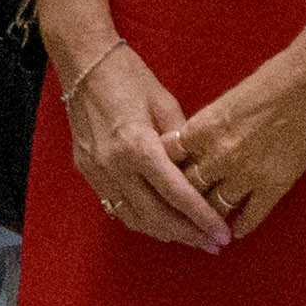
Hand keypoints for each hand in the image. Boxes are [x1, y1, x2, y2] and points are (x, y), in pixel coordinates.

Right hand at [56, 44, 231, 252]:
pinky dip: (140, 219)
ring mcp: (97, 171)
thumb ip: (183, 142)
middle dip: (188, 234)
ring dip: (164, 232)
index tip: (223, 235)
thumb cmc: (129, 75)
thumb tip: (201, 172)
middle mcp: (115, 165)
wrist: (82, 62)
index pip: (176, 194)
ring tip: (190, 237)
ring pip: (133, 217)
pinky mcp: (87, 170)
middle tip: (213, 244)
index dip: (202, 218)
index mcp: (138, 145)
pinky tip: (159, 221)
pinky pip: (116, 206)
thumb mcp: (165, 102)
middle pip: (156, 215)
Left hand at [171, 34, 305, 243]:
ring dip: (211, 213)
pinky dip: (242, 225)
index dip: (165, 165)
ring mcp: (247, 174)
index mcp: (204, 126)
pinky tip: (237, 229)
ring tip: (207, 221)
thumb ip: (209, 125)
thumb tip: (198, 144)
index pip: (169, 156)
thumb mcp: (227, 99)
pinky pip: (251, 216)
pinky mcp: (275, 187)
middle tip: (182, 203)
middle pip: (188, 185)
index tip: (165, 173)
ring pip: (216, 205)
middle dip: (184, 194)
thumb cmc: (272, 79)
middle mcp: (219, 154)